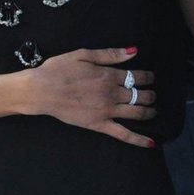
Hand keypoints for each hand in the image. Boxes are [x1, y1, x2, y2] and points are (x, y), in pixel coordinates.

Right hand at [22, 46, 156, 147]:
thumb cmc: (59, 69)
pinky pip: (123, 134)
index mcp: (109, 75)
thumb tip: (134, 51)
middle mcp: (112, 93)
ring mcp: (107, 111)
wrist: (41, 90)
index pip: (138, 76)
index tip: (150, 77)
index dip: (148, 77)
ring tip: (153, 111)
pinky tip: (151, 143)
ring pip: (138, 113)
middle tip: (152, 94)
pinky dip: (139, 139)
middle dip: (151, 95)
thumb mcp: (84, 54)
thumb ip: (110, 54)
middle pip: (141, 95)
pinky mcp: (99, 125)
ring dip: (149, 112)